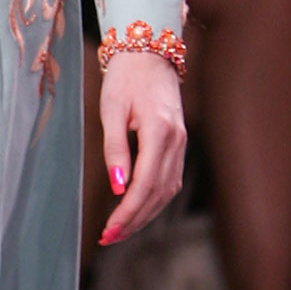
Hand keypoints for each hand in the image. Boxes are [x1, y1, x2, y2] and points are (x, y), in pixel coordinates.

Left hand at [99, 49, 187, 244]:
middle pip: (158, 193)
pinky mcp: (179, 144)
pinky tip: (136, 210)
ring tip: (119, 231)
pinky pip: (170, 181)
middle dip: (134, 220)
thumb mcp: (112, 109)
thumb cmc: (125, 78)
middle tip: (108, 237)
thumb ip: (115, 149)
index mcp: (160, 130)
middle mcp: (177, 140)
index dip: (128, 211)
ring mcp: (182, 143)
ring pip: (167, 191)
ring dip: (145, 214)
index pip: (145, 183)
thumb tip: (118, 187)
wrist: (149, 52)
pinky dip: (154, 200)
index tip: (108, 229)